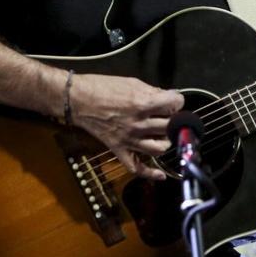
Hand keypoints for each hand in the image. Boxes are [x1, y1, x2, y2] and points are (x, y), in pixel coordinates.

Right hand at [66, 74, 183, 180]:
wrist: (78, 99)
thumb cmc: (102, 87)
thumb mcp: (132, 82)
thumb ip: (153, 91)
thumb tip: (170, 95)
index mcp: (142, 103)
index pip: (174, 104)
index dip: (178, 100)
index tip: (174, 100)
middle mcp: (137, 123)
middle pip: (170, 126)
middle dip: (174, 119)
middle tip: (170, 116)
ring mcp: (128, 139)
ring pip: (159, 148)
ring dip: (166, 141)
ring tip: (164, 135)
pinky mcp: (119, 149)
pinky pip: (136, 167)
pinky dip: (150, 173)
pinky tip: (161, 174)